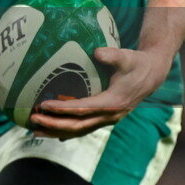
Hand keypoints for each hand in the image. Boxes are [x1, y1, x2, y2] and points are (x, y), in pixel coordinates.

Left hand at [29, 46, 170, 138]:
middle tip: (33, 118)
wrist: (151, 75)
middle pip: (77, 125)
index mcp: (112, 103)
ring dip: (56, 131)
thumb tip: (97, 52)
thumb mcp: (126, 57)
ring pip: (79, 130)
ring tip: (34, 130)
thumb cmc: (135, 63)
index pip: (83, 109)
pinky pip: (83, 128)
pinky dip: (66, 131)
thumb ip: (112, 55)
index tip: (43, 104)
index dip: (63, 108)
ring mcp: (106, 119)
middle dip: (54, 124)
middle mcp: (109, 116)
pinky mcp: (104, 118)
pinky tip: (51, 132)